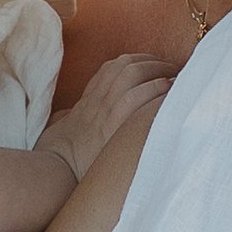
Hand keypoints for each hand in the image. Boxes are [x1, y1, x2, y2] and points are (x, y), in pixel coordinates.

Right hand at [44, 53, 169, 186]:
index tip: (154, 66)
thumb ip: (73, 116)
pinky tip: (169, 90)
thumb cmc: (58, 153)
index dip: (137, 61)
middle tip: (172, 69)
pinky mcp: (112, 126)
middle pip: (126, 64)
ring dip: (159, 70)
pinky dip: (154, 89)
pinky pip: (135, 97)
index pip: (113, 67)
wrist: (54, 169)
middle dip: (153, 62)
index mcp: (88, 98)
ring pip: (132, 73)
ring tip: (177, 78)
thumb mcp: (64, 127)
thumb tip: (73, 116)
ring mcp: (105, 110)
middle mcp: (98, 99)